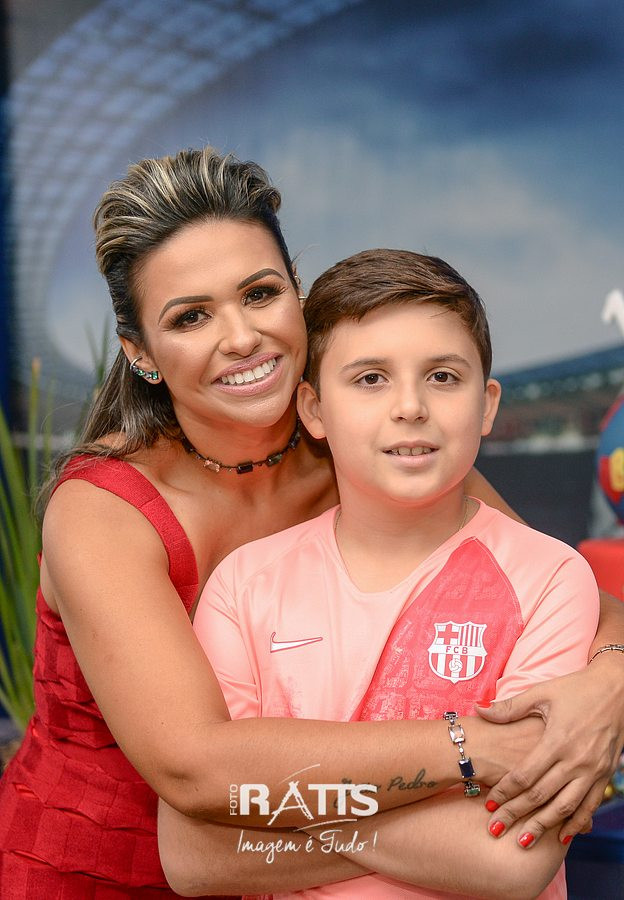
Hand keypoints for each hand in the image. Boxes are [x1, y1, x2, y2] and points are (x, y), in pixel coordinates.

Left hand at [476, 657, 623, 846]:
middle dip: (517, 815)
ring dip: (544, 826)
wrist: (617, 689)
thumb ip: (510, 707)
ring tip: (523, 842)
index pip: (526, 775)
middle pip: (541, 796)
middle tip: (496, 830)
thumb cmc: (576, 688)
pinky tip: (563, 836)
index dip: (505, 792)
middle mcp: (576, 760)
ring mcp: (593, 770)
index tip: (489, 804)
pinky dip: (577, 823)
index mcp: (557, 740)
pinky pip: (591, 805)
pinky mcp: (606, 774)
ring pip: (566, 807)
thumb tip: (479, 709)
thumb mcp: (542, 692)